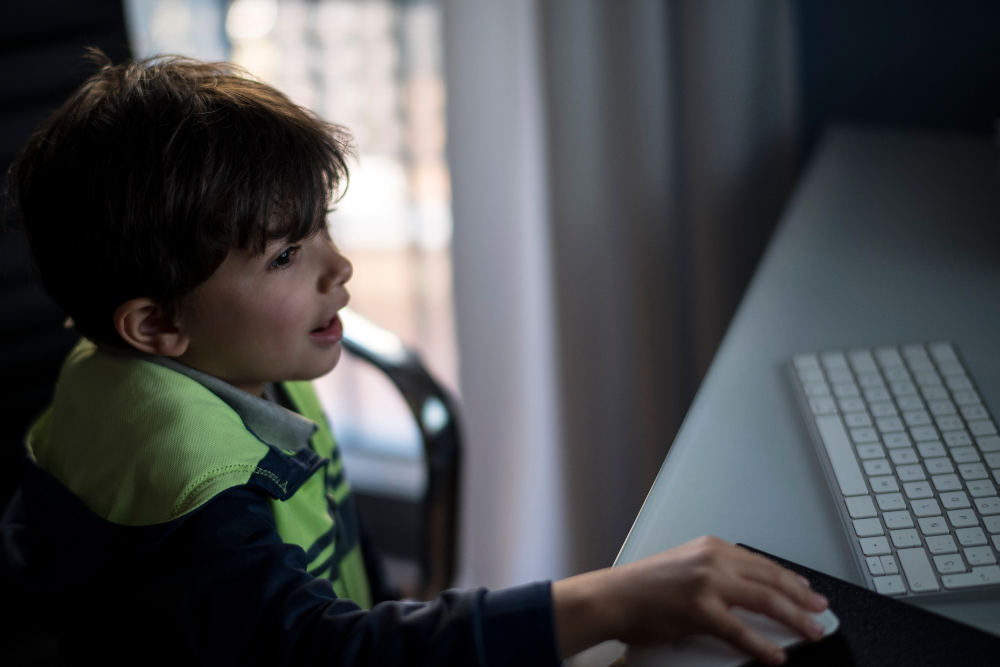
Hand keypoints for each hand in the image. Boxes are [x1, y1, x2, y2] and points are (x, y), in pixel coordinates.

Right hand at [551, 536, 828, 664]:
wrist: (614, 596)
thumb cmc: (644, 588)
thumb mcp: (686, 567)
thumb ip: (717, 574)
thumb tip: (749, 594)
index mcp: (711, 546)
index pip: (762, 563)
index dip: (790, 579)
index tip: (808, 591)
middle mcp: (712, 558)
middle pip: (770, 579)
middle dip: (801, 597)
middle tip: (821, 611)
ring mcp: (707, 582)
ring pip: (764, 600)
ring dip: (794, 618)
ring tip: (812, 631)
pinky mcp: (699, 608)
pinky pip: (740, 630)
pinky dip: (761, 645)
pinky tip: (776, 655)